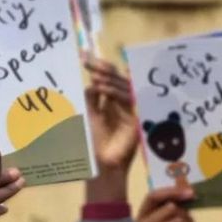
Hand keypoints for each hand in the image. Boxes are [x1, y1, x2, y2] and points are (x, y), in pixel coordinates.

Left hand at [84, 58, 138, 173]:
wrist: (105, 163)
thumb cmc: (96, 142)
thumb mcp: (91, 116)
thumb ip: (92, 100)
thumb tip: (91, 83)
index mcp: (111, 101)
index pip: (108, 79)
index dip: (100, 67)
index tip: (86, 58)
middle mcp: (121, 102)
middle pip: (117, 79)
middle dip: (104, 69)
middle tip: (90, 63)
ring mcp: (130, 108)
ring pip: (122, 87)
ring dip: (107, 80)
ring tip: (94, 76)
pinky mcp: (135, 116)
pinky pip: (127, 99)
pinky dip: (114, 92)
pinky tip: (102, 89)